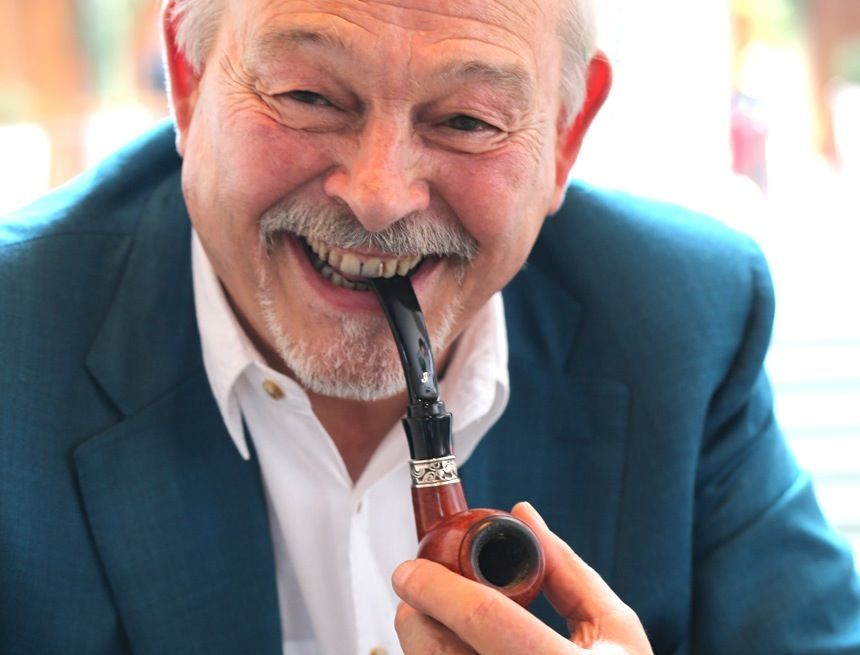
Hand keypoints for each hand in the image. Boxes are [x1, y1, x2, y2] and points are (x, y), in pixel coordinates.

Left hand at [392, 502, 652, 653]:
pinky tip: (459, 649)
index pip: (483, 617)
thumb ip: (566, 570)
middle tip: (417, 590)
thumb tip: (523, 517)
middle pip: (438, 651)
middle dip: (418, 613)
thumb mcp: (614, 630)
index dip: (437, 586)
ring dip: (422, 640)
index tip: (410, 569)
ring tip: (440, 622)